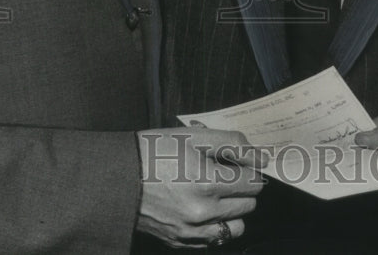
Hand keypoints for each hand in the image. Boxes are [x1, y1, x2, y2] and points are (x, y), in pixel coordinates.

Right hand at [135, 127, 265, 248]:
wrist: (116, 177)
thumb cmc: (154, 151)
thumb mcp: (194, 136)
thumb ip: (233, 144)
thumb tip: (261, 157)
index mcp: (208, 182)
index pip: (254, 183)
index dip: (248, 169)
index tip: (238, 163)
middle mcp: (203, 212)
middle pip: (248, 205)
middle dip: (242, 188)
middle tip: (224, 174)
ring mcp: (191, 231)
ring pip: (236, 227)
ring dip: (234, 211)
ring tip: (217, 194)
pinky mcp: (180, 241)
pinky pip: (215, 239)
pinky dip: (216, 225)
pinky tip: (203, 208)